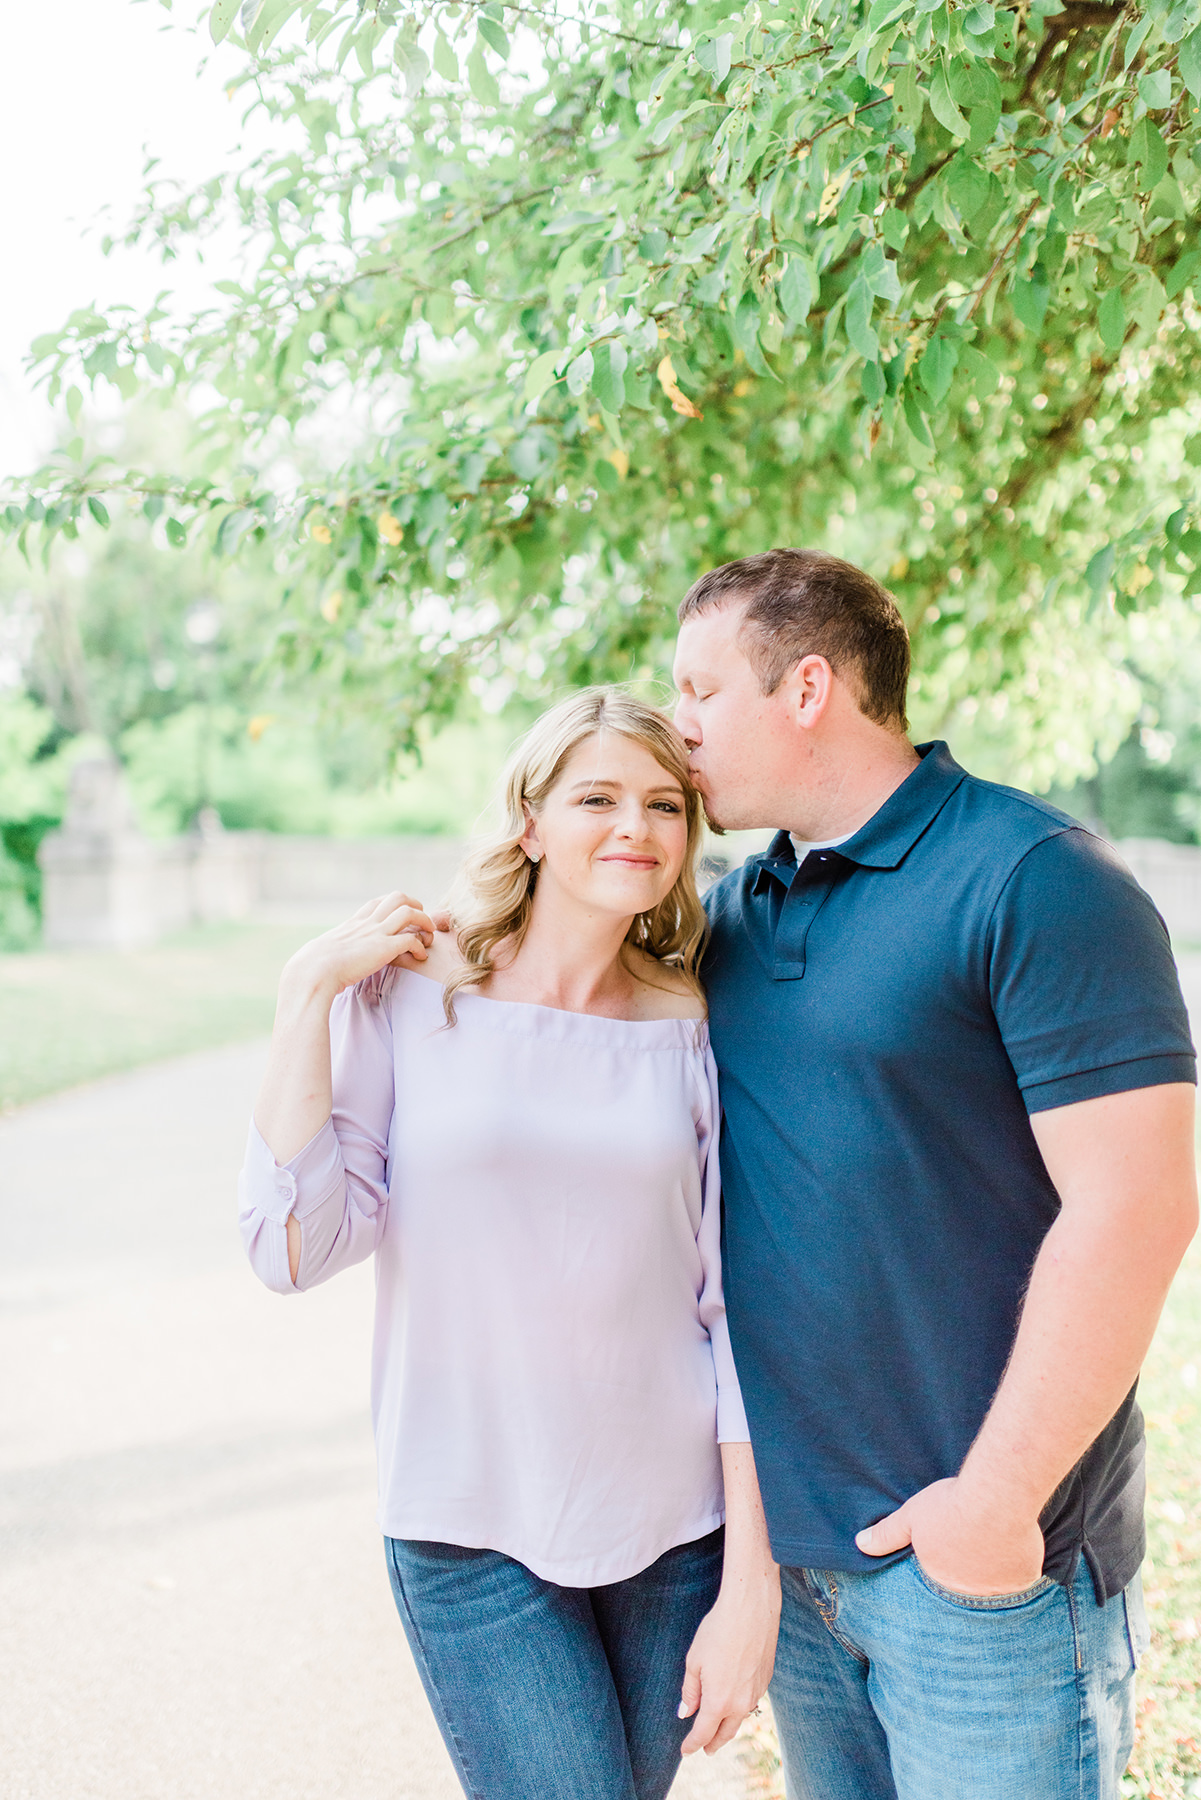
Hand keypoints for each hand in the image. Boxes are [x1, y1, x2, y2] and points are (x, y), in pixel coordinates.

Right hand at [284, 892, 433, 1000]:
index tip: (400, 916)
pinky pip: (411, 939)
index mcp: (352, 924)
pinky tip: (420, 957)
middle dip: (415, 905)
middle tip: (420, 921)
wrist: (313, 972)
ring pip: (409, 912)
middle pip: (397, 897)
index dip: (393, 905)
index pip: (377, 902)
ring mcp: (376, 934)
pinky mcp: (383, 949)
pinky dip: (421, 946)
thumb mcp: (320, 953)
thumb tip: (315, 961)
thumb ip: (327, 953)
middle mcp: (366, 924)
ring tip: (428, 935)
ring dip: (424, 921)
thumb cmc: (311, 968)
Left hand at [678, 1569, 779, 1756]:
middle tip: (705, 1749)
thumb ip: (690, 1691)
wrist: (751, 1609)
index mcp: (718, 1702)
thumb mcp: (694, 1661)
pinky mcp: (766, 1680)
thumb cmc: (717, 1631)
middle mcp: (740, 1704)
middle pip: (725, 1733)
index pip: (703, 1733)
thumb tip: (685, 1712)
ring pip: (740, 1718)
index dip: (692, 1745)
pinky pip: (751, 1701)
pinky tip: (734, 1700)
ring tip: (719, 1727)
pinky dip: (740, 1707)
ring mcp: (756, 1693)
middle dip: (713, 1743)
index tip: (685, 1751)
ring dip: (728, 1726)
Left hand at [854, 1475, 1044, 1595]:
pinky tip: (1017, 1553)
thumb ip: (887, 1534)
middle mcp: (969, 1594)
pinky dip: (1019, 1572)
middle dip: (967, 1577)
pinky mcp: (1025, 1580)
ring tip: (993, 1554)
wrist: (996, 1498)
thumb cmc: (951, 1505)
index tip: (950, 1555)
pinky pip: (1022, 1582)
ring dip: (993, 1577)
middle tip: (972, 1555)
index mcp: (939, 1581)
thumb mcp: (912, 1516)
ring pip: (995, 1590)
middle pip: (967, 1590)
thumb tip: (860, 1544)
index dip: (942, 1570)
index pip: (937, 1585)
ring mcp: (999, 1591)